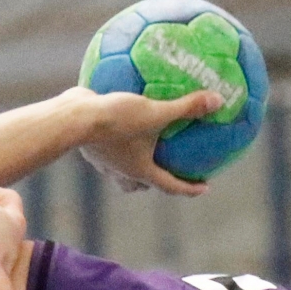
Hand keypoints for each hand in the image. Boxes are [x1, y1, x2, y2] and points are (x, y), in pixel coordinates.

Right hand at [79, 89, 222, 194]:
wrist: (73, 118)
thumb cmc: (116, 121)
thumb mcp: (155, 112)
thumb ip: (186, 108)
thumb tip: (218, 100)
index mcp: (141, 171)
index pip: (171, 186)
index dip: (190, 188)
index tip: (204, 187)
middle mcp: (122, 171)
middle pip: (141, 185)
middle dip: (155, 182)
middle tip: (167, 171)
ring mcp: (103, 161)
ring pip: (121, 172)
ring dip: (131, 166)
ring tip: (139, 150)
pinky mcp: (90, 146)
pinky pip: (106, 149)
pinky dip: (114, 141)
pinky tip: (117, 123)